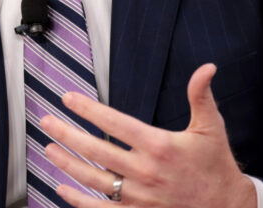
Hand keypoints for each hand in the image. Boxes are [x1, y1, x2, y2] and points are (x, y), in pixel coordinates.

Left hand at [39, 63, 256, 206]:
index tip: (67, 98)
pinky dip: (78, 201)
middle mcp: (146, 171)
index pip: (115, 123)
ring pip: (93, 179)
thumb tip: (207, 68)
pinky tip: (62, 189)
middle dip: (67, 134)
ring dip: (67, 164)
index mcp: (159, 146)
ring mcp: (140, 196)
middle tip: (47, 121)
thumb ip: (201, 96)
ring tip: (48, 149)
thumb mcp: (211, 128)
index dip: (88, 109)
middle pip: (96, 150)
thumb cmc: (216, 165)